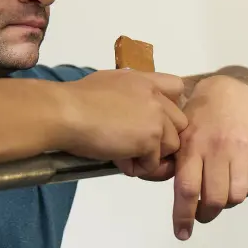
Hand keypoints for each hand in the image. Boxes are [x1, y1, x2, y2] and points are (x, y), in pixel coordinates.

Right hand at [59, 70, 187, 175]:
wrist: (67, 113)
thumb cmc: (77, 99)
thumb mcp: (108, 82)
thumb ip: (128, 93)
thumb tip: (129, 108)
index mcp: (144, 80)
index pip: (177, 88)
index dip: (171, 106)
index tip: (154, 118)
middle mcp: (155, 97)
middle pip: (180, 123)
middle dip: (163, 137)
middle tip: (139, 146)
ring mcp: (156, 118)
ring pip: (171, 146)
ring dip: (151, 155)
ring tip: (124, 155)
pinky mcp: (150, 140)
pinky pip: (153, 163)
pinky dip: (136, 167)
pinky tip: (117, 161)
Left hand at [172, 75, 247, 240]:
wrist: (229, 93)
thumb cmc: (199, 117)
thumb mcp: (179, 134)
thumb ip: (175, 163)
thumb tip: (174, 197)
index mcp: (192, 146)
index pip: (188, 190)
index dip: (184, 217)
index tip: (182, 233)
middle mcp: (216, 149)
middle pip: (214, 199)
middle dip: (206, 214)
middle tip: (202, 213)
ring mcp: (240, 151)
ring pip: (235, 197)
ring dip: (226, 204)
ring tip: (218, 195)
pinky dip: (242, 192)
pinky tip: (233, 180)